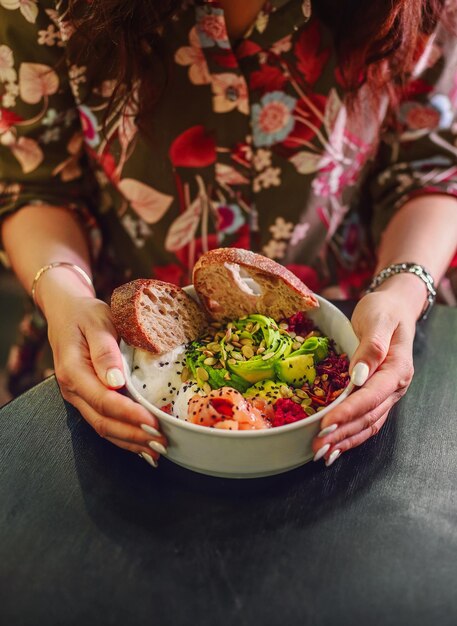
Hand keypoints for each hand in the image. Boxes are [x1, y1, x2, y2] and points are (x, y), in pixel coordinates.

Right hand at [46, 294, 166, 466]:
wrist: (66, 311)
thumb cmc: (85, 314)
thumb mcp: (98, 322)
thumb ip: (105, 351)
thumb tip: (115, 380)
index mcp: (73, 371)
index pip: (103, 401)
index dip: (129, 415)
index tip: (153, 423)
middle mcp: (72, 390)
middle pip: (103, 422)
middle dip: (133, 436)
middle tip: (161, 443)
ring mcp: (78, 397)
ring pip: (102, 428)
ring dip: (130, 442)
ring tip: (156, 450)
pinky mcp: (86, 398)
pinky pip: (103, 422)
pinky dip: (123, 437)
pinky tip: (141, 445)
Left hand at [312, 287, 417, 465]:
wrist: (395, 308)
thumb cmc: (384, 311)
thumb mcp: (377, 320)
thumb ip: (371, 348)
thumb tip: (359, 375)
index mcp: (397, 369)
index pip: (371, 397)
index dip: (348, 412)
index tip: (326, 423)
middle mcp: (395, 387)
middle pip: (368, 417)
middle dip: (342, 433)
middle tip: (317, 446)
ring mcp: (388, 394)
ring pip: (368, 425)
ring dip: (345, 441)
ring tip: (322, 454)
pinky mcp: (378, 396)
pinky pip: (367, 422)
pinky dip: (351, 436)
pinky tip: (335, 447)